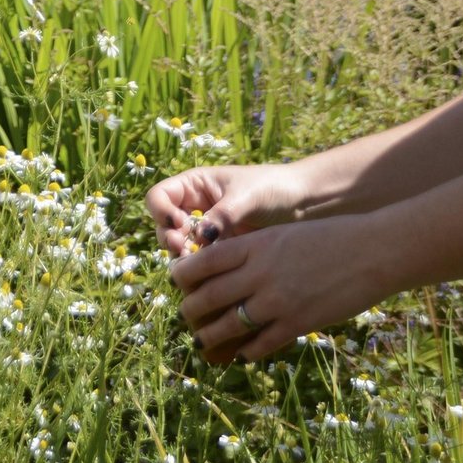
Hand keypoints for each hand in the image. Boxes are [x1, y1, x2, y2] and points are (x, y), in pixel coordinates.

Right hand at [145, 163, 306, 256]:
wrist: (303, 204)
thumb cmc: (273, 188)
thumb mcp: (246, 197)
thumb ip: (222, 215)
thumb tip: (198, 238)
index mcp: (194, 185)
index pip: (159, 197)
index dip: (161, 212)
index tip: (179, 224)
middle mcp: (194, 207)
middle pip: (163, 225)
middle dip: (169, 239)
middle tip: (183, 251)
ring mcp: (205, 231)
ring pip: (177, 247)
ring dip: (182, 257)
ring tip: (196, 265)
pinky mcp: (218, 251)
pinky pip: (199, 263)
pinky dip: (199, 270)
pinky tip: (209, 277)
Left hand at [169, 213, 390, 363]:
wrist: (372, 251)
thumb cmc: (330, 237)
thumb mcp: (284, 234)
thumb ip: (254, 250)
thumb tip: (225, 267)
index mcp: (256, 245)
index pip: (204, 262)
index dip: (183, 274)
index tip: (176, 281)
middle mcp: (260, 273)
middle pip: (208, 296)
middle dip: (190, 309)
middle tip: (186, 314)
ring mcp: (278, 301)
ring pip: (228, 325)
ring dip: (210, 335)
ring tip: (202, 341)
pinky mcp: (297, 323)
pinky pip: (260, 344)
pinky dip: (246, 351)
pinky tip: (241, 353)